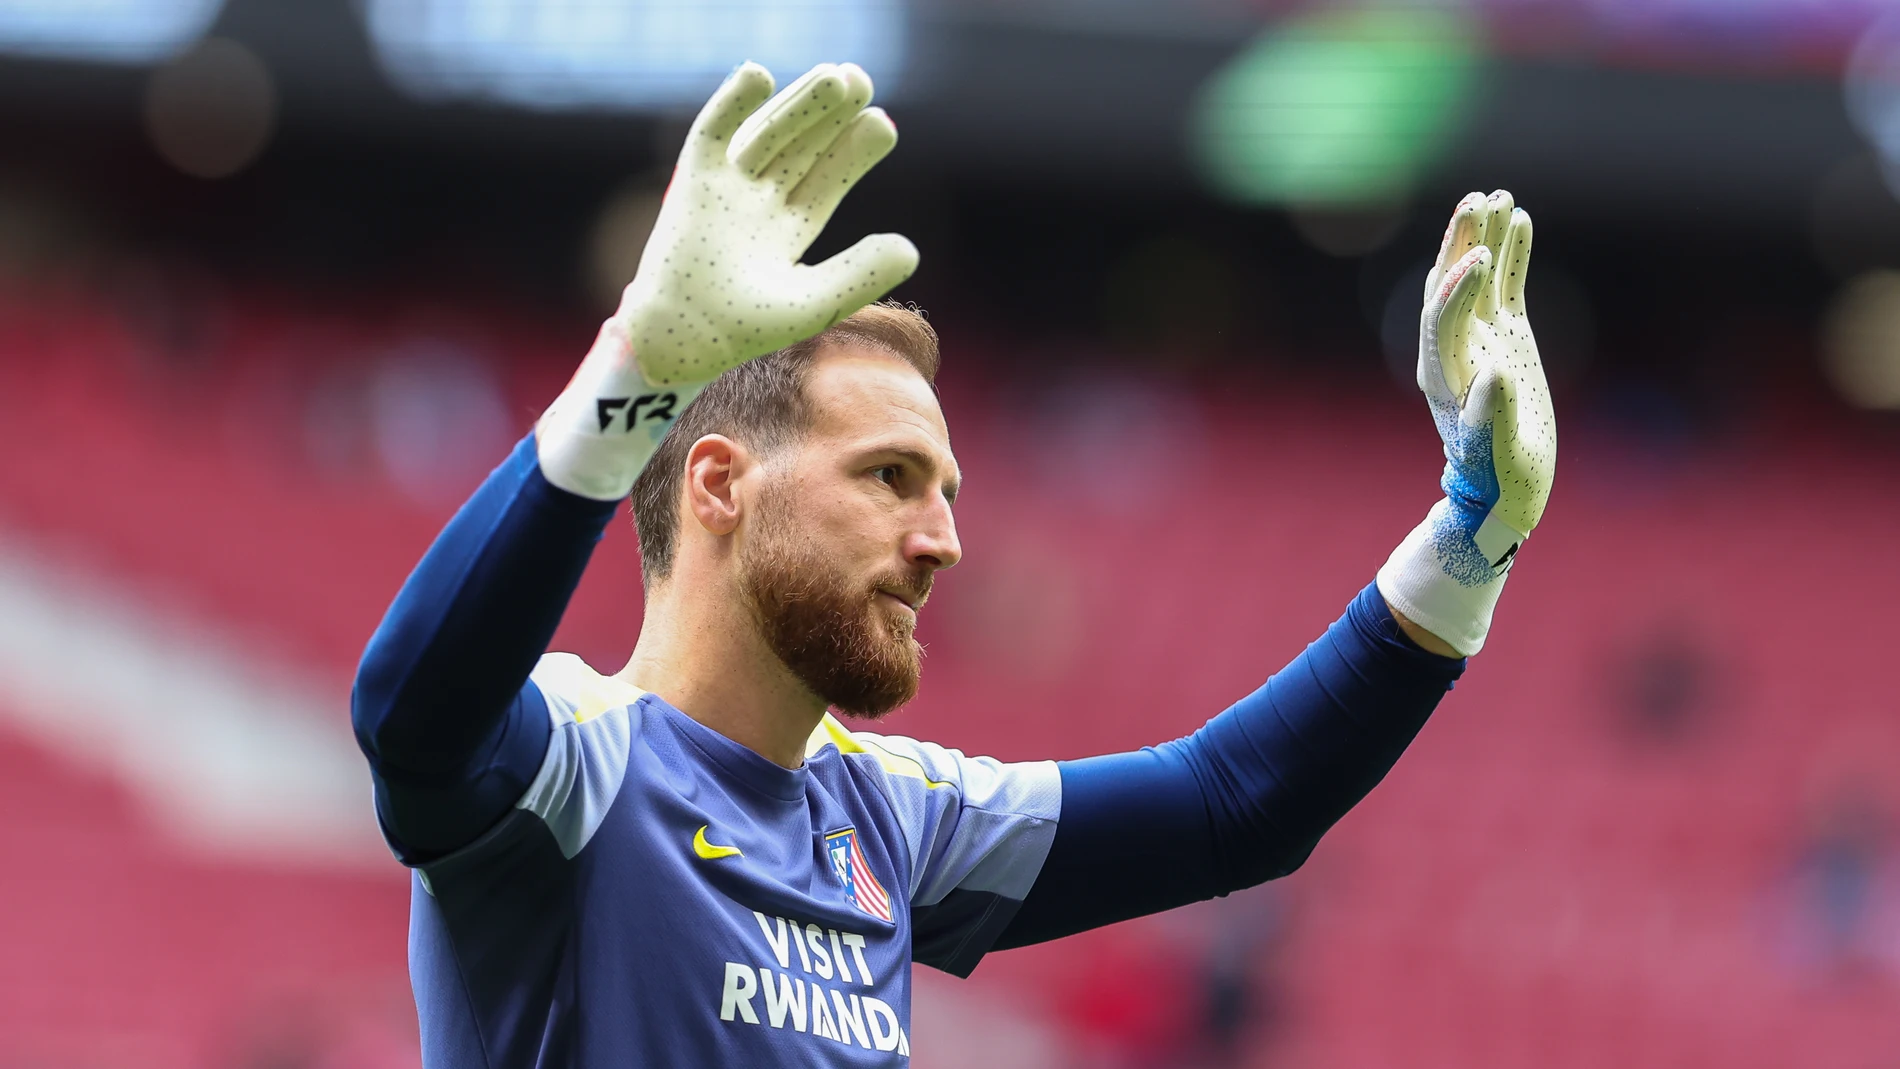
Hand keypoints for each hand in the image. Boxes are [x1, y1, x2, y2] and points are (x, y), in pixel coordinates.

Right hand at [625, 61, 917, 384]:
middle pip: (802, 147)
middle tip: (862, 81)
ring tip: (835, 77)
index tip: (883, 125)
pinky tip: (759, 75)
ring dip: (798, 105)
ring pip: (767, 134)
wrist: (681, 340)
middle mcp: (761, 201)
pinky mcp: (692, 182)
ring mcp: (726, 188)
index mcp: (791, 228)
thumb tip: (912, 248)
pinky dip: (730, 104)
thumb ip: (861, 276)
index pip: (829, 177)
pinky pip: (712, 134)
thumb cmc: (745, 330)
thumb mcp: (814, 303)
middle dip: (831, 115)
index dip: (855, 151)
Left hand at [1421, 190, 1554, 545]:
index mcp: (1441, 372)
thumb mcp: (1492, 449)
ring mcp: (1481, 337)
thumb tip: (1490, 374)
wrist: (1508, 484)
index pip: (1440, 315)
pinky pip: (1508, 287)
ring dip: (1487, 236)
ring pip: (1481, 276)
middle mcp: (1454, 347)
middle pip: (1450, 283)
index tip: (1479, 256)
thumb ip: (1487, 413)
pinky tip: (1523, 221)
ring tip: (1500, 197)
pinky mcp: (1507, 336)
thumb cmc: (1497, 473)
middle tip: (1475, 201)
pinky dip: (1514, 255)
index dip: (1457, 284)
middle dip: (1461, 242)